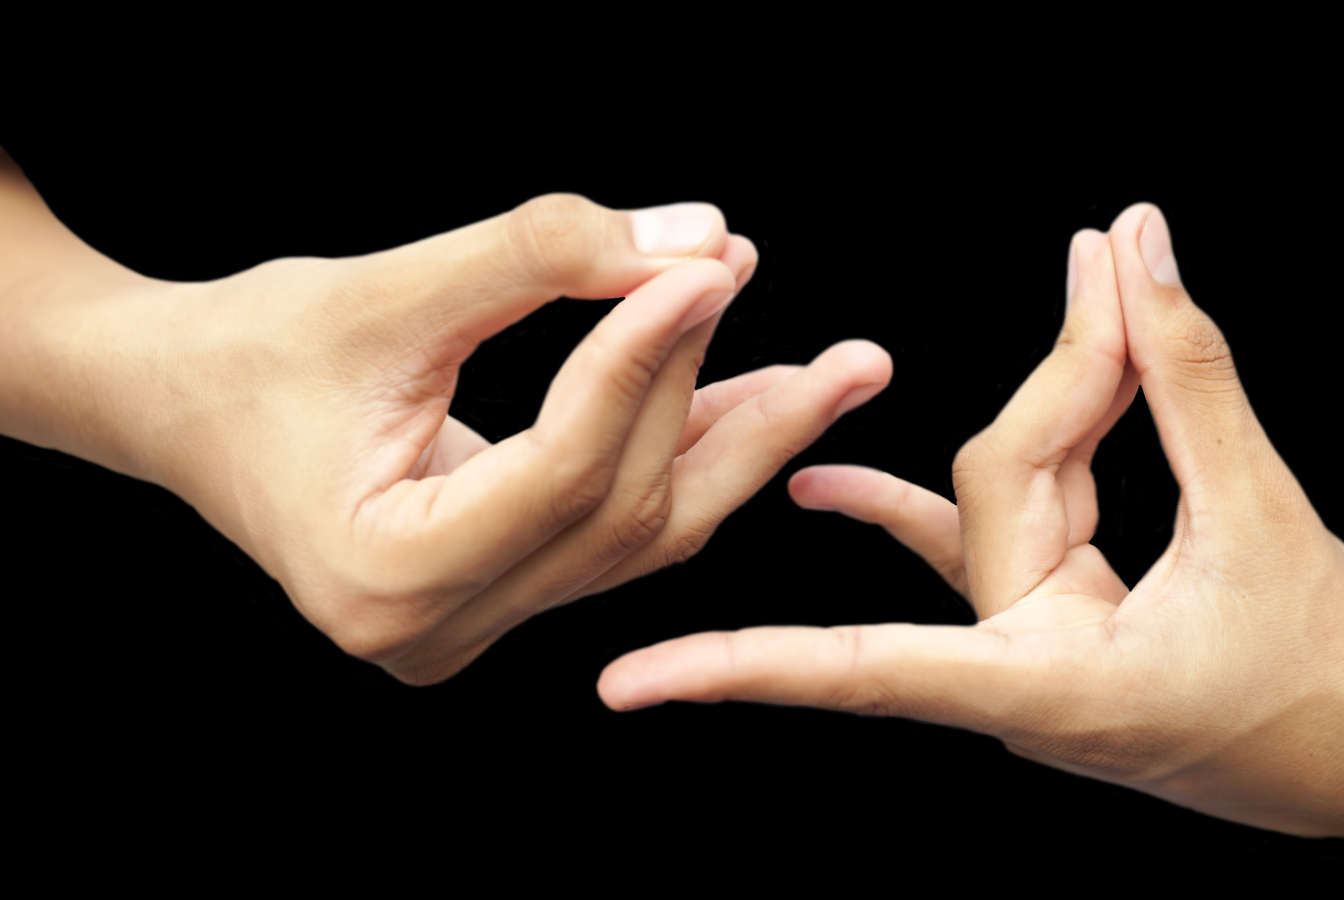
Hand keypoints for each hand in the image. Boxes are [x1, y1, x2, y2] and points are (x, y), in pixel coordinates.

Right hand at [11, 190, 889, 683]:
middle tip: (820, 327)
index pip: (561, 468)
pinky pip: (621, 531)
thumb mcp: (388, 288)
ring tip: (839, 374)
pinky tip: (757, 398)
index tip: (707, 265)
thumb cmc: (254, 349)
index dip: (641, 361)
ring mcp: (471, 627)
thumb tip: (699, 236)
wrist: (182, 402)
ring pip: (642, 532)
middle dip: (719, 400)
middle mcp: (434, 631)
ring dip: (738, 439)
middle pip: (623, 511)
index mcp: (384, 576)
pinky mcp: (497, 598)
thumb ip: (540, 256)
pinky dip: (686, 456)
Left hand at [598, 204, 1343, 836]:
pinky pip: (973, 539)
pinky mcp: (1052, 616)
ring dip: (1064, 396)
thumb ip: (1186, 381)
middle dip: (1069, 378)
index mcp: (1051, 688)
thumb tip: (1137, 247)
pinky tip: (827, 482)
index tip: (625, 689)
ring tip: (1107, 285)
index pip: (867, 668)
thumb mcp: (1260, 516)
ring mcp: (1029, 643)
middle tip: (1121, 267)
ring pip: (1009, 490)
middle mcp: (1016, 673)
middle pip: (996, 489)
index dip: (744, 668)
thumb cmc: (1340, 670)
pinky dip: (918, 500)